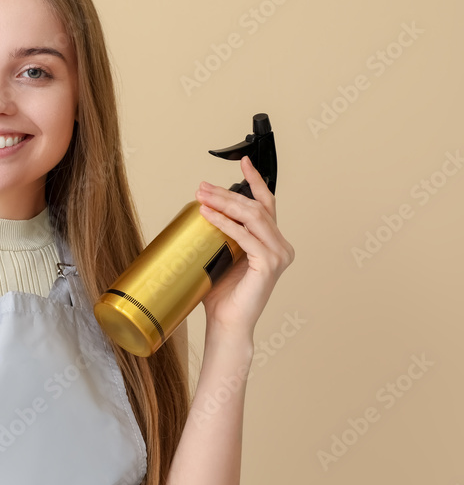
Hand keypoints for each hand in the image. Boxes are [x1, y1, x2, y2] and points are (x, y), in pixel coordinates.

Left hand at [194, 156, 295, 339]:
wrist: (227, 323)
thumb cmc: (222, 295)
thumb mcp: (221, 256)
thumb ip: (222, 235)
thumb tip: (203, 209)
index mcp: (272, 242)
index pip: (266, 205)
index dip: (255, 181)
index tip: (244, 162)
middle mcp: (281, 246)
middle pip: (256, 207)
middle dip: (227, 193)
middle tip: (202, 186)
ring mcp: (278, 255)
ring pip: (253, 217)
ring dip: (225, 203)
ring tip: (202, 196)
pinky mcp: (270, 264)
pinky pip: (246, 236)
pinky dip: (226, 223)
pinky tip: (209, 216)